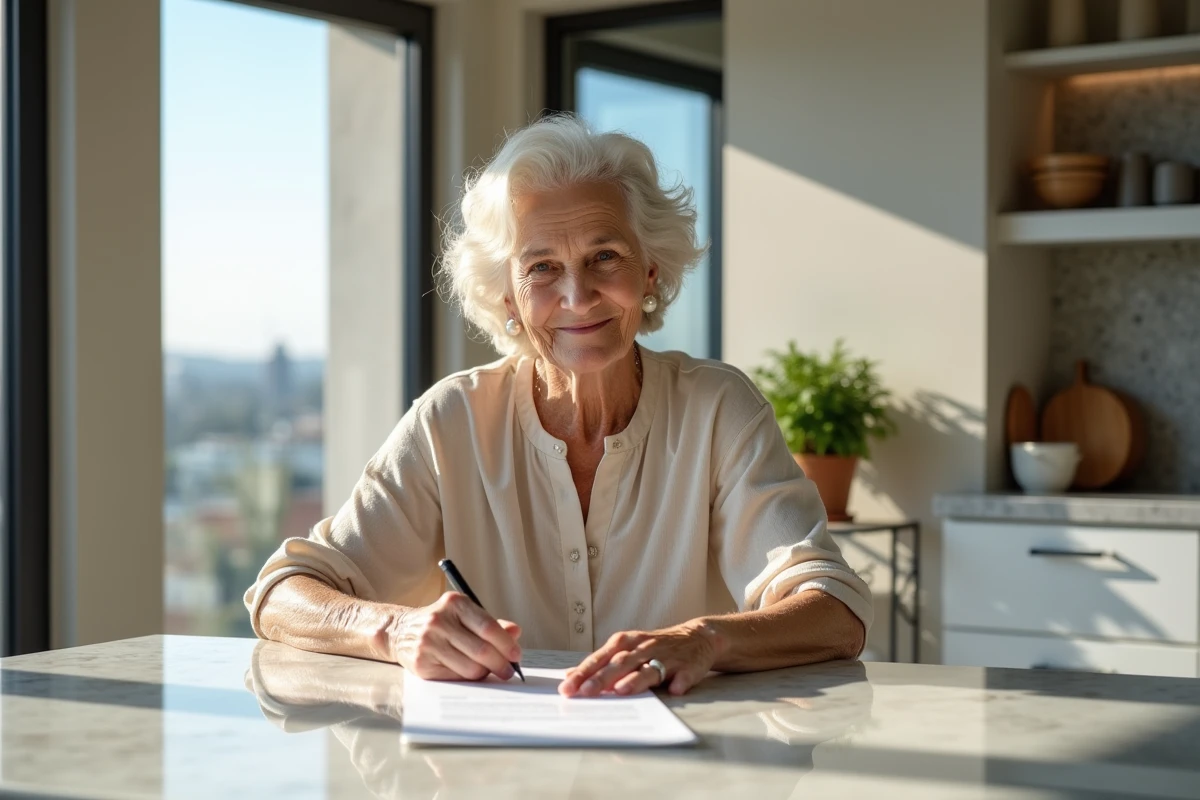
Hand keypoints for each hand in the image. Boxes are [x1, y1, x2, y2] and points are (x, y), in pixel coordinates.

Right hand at [384, 592, 521, 680]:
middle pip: (481, 650)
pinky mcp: (421, 663)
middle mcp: (439, 621)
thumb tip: (516, 633)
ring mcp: (428, 643)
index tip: (516, 656)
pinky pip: (455, 677)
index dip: (506, 644)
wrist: (401, 631)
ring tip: (489, 672)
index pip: (488, 627)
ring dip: (485, 674)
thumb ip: (491, 623)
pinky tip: (469, 674)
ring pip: (470, 667)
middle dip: (500, 664)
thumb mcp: (464, 614)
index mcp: (455, 603)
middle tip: (508, 671)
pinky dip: (467, 679)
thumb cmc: (442, 623)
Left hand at [558, 620, 724, 697]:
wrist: (697, 637)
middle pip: (620, 663)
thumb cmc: (654, 647)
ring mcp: (667, 656)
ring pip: (649, 668)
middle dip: (602, 678)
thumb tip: (569, 675)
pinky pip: (684, 674)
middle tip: (585, 692)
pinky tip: (676, 690)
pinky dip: (680, 681)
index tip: (567, 687)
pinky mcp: (688, 666)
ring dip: (636, 679)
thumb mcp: (626, 649)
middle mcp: (644, 647)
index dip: (583, 672)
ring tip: (622, 691)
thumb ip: (601, 663)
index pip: (600, 658)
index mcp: (625, 642)